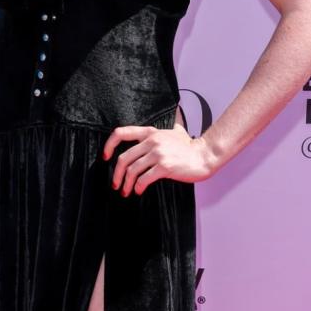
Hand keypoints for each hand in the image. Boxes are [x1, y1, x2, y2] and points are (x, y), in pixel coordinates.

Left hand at [103, 122, 218, 197]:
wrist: (205, 156)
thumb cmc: (189, 147)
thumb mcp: (175, 132)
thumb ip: (164, 129)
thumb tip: (168, 119)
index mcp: (150, 132)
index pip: (121, 133)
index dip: (109, 145)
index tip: (105, 157)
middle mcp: (152, 141)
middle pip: (123, 158)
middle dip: (117, 174)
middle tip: (116, 184)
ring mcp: (158, 154)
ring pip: (132, 170)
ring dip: (126, 184)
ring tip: (126, 191)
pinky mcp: (165, 166)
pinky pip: (144, 179)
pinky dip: (138, 187)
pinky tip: (139, 191)